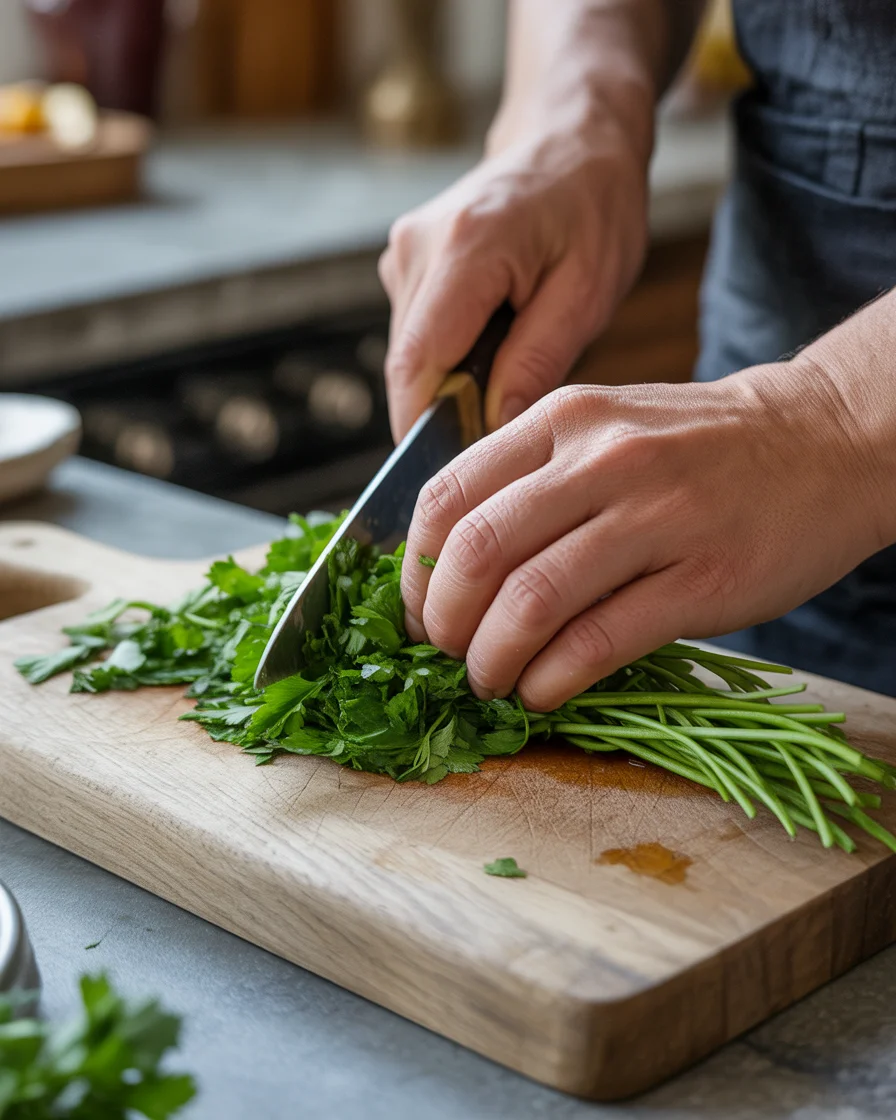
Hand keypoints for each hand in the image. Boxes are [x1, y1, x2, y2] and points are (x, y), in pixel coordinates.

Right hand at [378, 110, 648, 441]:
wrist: (570, 135)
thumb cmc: (594, 206)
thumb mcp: (588, 291)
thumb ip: (536, 362)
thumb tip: (493, 431)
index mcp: (465, 250)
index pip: (418, 366)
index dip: (427, 430)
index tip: (455, 474)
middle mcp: (417, 249)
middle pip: (406, 367)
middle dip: (442, 415)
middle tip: (496, 444)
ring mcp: (404, 253)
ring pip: (408, 356)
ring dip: (446, 386)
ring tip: (505, 381)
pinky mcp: (406, 263)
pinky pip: (416, 335)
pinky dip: (447, 360)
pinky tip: (491, 350)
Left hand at [400, 365, 887, 710]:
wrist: (823, 441)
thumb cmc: (697, 448)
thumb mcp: (603, 428)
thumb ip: (528, 479)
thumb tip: (449, 566)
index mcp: (561, 420)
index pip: (445, 498)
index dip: (416, 571)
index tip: (420, 611)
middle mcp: (599, 460)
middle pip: (476, 553)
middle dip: (444, 622)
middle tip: (448, 654)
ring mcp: (654, 517)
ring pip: (530, 601)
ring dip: (491, 660)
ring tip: (491, 680)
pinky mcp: (700, 579)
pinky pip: (597, 641)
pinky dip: (551, 679)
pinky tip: (542, 692)